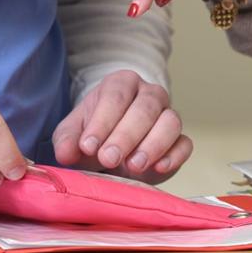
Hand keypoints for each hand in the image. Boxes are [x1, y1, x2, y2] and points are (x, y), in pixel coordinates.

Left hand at [50, 69, 192, 182]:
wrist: (112, 149)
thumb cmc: (94, 135)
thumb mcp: (73, 134)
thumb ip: (67, 141)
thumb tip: (66, 153)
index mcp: (121, 84)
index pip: (116, 95)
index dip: (102, 121)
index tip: (88, 146)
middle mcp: (149, 94)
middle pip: (145, 107)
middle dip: (126, 135)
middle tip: (108, 159)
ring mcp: (168, 115)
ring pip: (170, 122)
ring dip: (153, 145)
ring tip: (133, 166)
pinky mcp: (180, 141)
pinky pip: (185, 144)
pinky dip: (175, 156)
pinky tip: (158, 168)